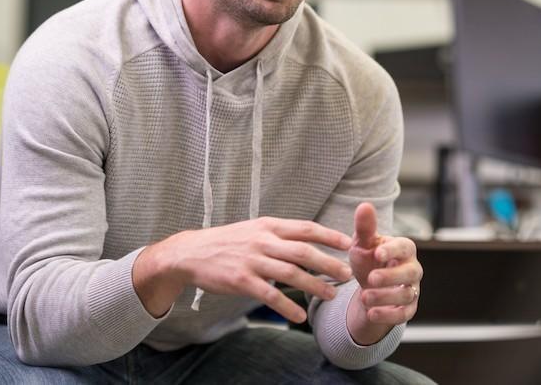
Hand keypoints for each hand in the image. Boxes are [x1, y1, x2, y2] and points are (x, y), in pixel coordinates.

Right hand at [133, 217, 352, 322]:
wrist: (191, 252)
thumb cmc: (228, 241)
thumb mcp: (254, 229)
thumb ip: (279, 234)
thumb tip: (309, 239)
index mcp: (269, 225)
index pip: (305, 228)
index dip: (329, 235)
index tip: (348, 242)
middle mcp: (262, 241)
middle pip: (303, 251)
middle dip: (328, 262)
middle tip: (347, 273)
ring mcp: (252, 260)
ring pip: (290, 273)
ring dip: (314, 285)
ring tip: (331, 295)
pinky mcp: (241, 281)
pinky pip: (269, 295)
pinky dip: (286, 306)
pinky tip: (299, 316)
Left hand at [347, 202, 421, 343]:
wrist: (369, 285)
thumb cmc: (369, 258)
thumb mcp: (363, 243)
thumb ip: (365, 227)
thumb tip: (364, 205)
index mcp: (404, 249)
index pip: (404, 247)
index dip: (392, 250)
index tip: (376, 253)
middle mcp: (413, 269)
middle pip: (410, 273)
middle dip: (390, 277)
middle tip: (370, 279)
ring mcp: (413, 290)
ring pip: (406, 295)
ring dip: (385, 297)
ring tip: (363, 297)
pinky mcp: (408, 308)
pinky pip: (403, 314)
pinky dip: (388, 315)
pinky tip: (370, 313)